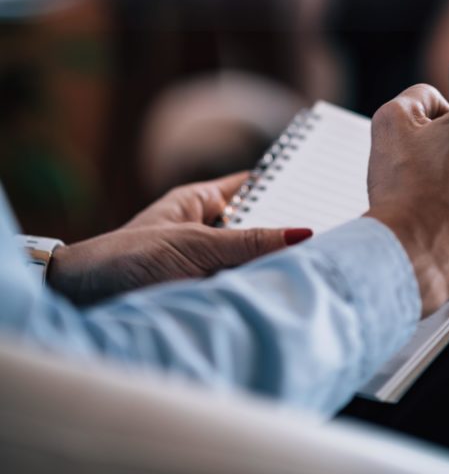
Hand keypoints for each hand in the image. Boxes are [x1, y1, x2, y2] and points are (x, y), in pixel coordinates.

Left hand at [48, 173, 311, 304]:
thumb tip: (303, 233)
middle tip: (331, 226)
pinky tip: (288, 286)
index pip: (251, 184)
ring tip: (319, 257)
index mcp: (198, 200)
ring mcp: (206, 262)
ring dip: (274, 261)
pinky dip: (261, 287)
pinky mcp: (204, 293)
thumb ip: (250, 242)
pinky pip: (242, 286)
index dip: (283, 182)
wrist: (83, 302)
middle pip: (258, 224)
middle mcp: (205, 229)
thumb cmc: (127, 259)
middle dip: (287, 227)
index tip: (321, 180)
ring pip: (253, 258)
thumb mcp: (195, 245)